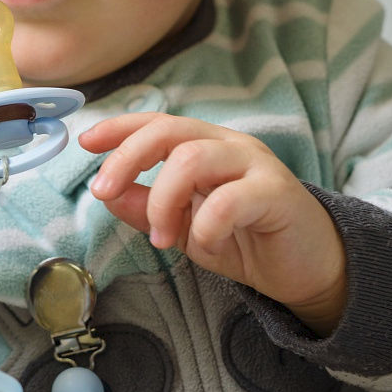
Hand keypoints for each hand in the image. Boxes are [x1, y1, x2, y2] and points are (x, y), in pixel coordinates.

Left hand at [79, 113, 346, 335]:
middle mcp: (230, 146)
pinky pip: (232, 199)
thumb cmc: (246, 239)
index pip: (158, 123)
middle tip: (104, 192)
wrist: (306, 268)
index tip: (86, 142)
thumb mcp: (186, 225)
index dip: (120, 128)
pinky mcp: (277, 193)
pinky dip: (207, 225)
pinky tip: (206, 246)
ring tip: (164, 238)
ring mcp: (256, 166)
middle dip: (128, 158)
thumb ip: (147, 207)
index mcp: (206, 146)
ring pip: (194, 158)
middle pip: (170, 131)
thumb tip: (108, 193)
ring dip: (164, 200)